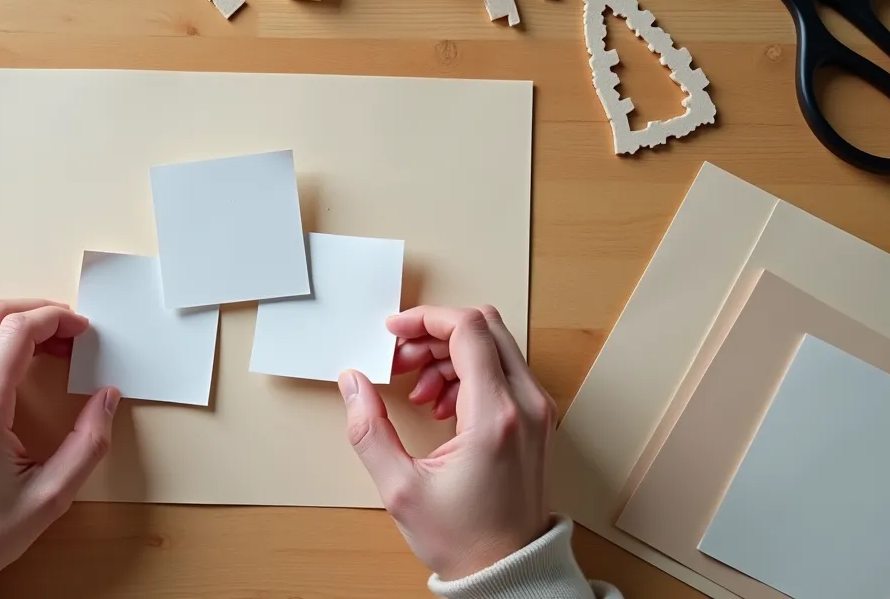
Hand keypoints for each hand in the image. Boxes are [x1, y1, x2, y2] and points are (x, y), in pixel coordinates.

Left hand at [0, 299, 119, 590]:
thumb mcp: (52, 496)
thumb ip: (88, 443)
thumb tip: (107, 398)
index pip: (15, 331)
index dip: (55, 319)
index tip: (82, 329)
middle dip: (36, 311)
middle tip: (69, 331)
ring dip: (12, 323)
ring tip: (48, 346)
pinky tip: (16, 362)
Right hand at [338, 305, 555, 580]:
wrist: (506, 569)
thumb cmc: (464, 538)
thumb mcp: (400, 488)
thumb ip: (369, 429)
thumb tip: (353, 384)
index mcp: (494, 416)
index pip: (467, 330)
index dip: (424, 319)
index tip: (394, 331)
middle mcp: (526, 405)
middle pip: (484, 327)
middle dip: (434, 333)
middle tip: (401, 360)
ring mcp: (537, 411)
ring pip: (495, 345)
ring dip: (449, 354)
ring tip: (418, 391)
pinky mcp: (536, 419)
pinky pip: (504, 370)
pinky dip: (468, 372)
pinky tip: (441, 404)